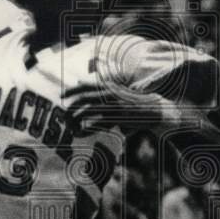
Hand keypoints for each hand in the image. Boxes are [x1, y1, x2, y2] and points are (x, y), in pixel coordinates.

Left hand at [62, 84, 182, 134]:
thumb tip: (85, 85)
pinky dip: (88, 129)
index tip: (62, 94)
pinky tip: (80, 133)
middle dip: (72, 103)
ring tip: (69, 125)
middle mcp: (113, 95)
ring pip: (90, 110)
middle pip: (87, 97)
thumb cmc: (136, 104)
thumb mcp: (120, 93)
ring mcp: (116, 106)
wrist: (158, 111)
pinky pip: (100, 124)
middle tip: (62, 111)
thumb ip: (105, 90)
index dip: (75, 89)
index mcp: (112, 87)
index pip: (89, 85)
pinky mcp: (120, 118)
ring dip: (77, 118)